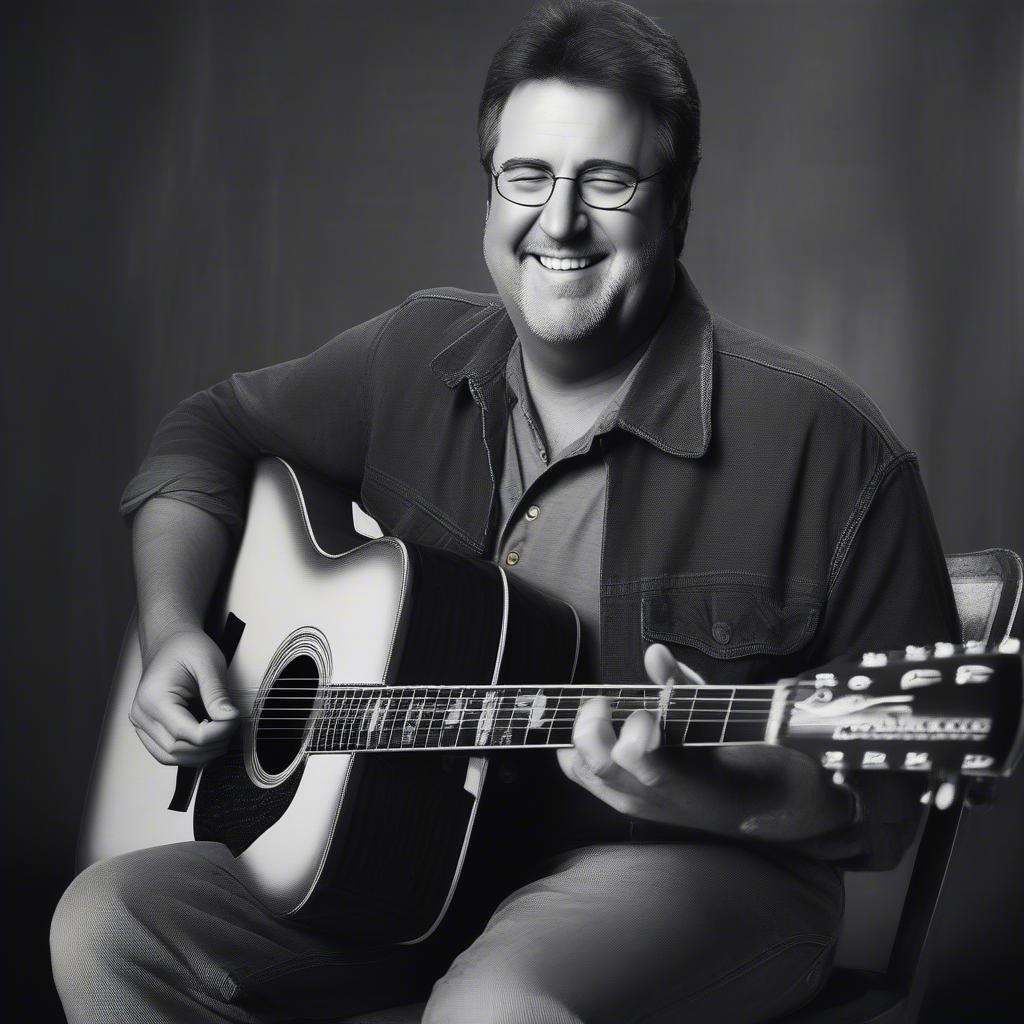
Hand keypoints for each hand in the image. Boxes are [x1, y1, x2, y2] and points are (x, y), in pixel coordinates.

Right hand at [129, 628, 237, 765]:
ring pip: (169, 757)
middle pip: (176, 750)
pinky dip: (188, 751)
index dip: (215, 734)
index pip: (185, 734)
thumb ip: (217, 693)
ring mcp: (141, 723)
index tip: (234, 720)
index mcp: (153, 698)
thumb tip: (229, 718)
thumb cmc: (187, 648)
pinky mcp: (147, 728)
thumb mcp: (208, 663)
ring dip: (199, 755)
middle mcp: (141, 714)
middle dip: (209, 747)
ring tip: (221, 736)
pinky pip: (166, 752)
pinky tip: (207, 739)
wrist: (171, 641)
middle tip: (231, 729)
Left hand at [557, 644, 843, 836]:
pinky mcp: (631, 805)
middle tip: (604, 700)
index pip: (637, 757)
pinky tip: (583, 735)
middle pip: (602, 765)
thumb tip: (655, 652)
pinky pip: (588, 781)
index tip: (646, 708)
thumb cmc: (756, 760)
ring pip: (589, 774)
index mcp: (687, 779)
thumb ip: (686, 687)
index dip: (632, 727)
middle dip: (593, 725)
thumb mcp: (731, 720)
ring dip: (581, 737)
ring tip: (597, 712)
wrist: (769, 810)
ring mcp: (642, 804)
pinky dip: (575, 755)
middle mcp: (658, 797)